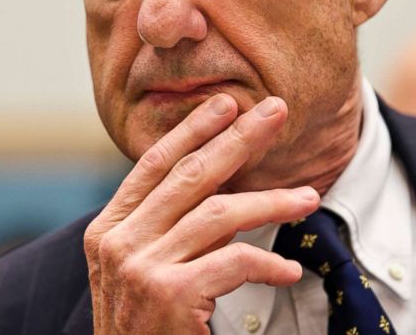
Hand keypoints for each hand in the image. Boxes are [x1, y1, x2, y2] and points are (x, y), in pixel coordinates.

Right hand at [84, 93, 319, 333]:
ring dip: (272, 201)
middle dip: (239, 138)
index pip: (153, 165)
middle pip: (191, 175)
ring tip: (308, 198)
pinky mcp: (169, 296)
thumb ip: (168, 229)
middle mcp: (117, 243)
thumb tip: (221, 183)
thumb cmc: (143, 330)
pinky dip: (267, 263)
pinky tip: (288, 269)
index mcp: (107, 230)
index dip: (192, 130)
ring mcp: (141, 268)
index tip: (226, 104)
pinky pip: (234, 262)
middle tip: (275, 112)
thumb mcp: (140, 272)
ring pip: (221, 213)